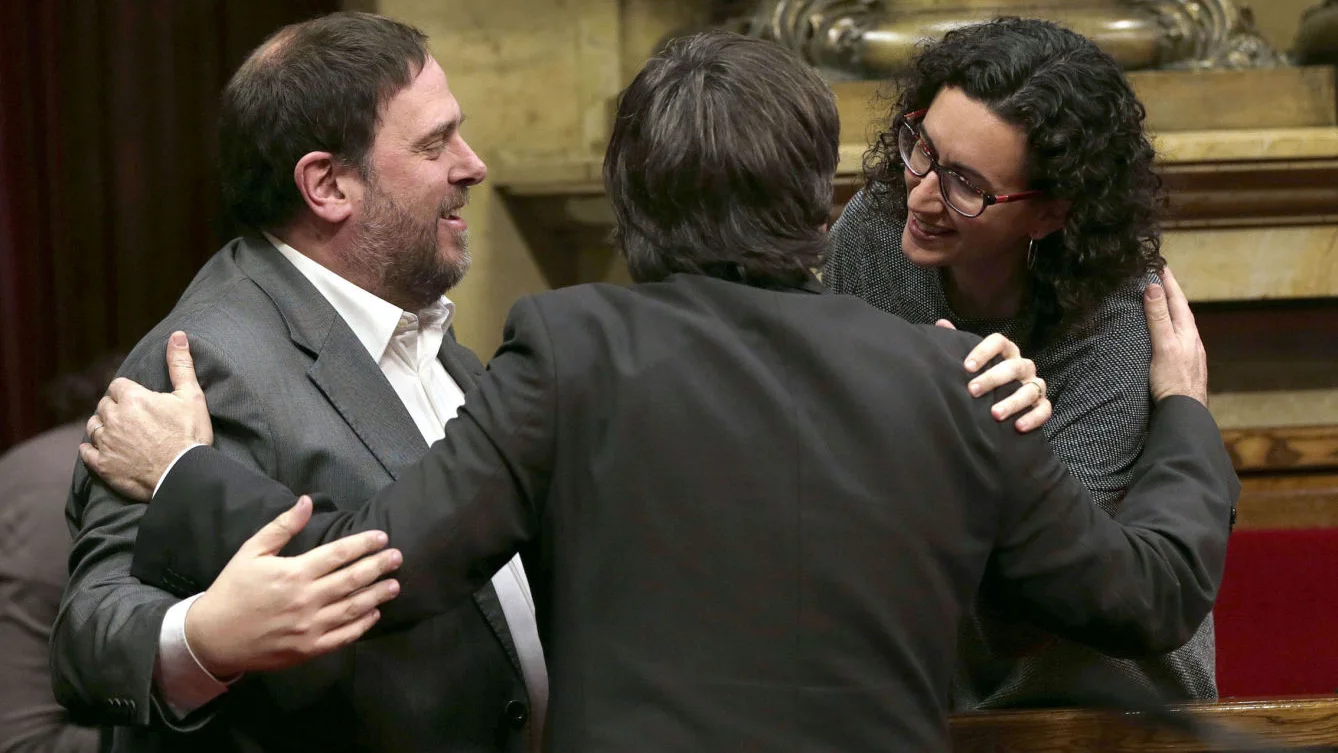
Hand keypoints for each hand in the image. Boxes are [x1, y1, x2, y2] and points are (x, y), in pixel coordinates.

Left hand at [80, 331, 214, 500]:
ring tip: (119, 433)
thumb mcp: (191, 396)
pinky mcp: (103, 465)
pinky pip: (86, 452)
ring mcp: (106, 442)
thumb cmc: (190, 435)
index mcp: (132, 398)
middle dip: (115, 409)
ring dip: (102, 427)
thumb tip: (177, 334)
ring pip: (93, 427)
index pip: (117, 386)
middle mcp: (113, 418)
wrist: (184, 474)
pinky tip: (102, 450)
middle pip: (104, 405)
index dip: (128, 392)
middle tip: (132, 418)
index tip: (140, 401)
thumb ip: (180, 364)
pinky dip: (91, 449)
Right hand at [185, 496, 402, 677]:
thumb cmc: (233, 589)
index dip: (364, 544)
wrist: (212, 637)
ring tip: (395, 585)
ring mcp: (309, 627)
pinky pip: (343, 636)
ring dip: (377, 595)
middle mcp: (306, 599)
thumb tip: (307, 501)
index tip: (382, 537)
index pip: (338, 554)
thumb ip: (282, 527)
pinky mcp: (309, 649)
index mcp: (294, 573)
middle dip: (379, 567)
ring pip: (353, 609)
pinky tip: (374, 614)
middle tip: (398, 558)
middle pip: (352, 580)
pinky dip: (362, 625)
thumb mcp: (252, 551)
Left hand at [937, 320, 1051, 432]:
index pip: (999, 342)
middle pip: (1014, 367)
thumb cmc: (982, 378)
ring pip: (1030, 389)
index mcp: (1006, 352)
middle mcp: (1023, 366)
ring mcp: (1034, 385)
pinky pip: (1044, 410)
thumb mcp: (970, 362)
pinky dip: (1033, 417)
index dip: (984, 351)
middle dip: (993, 378)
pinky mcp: (1041, 405)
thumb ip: (957, 342)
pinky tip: (1018, 426)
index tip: (966, 366)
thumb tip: (942, 323)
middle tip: (973, 390)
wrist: (997, 407)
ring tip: (995, 414)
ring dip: (1013, 402)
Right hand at [1145, 266, 1207, 404]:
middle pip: (1180, 311)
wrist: (1185, 413)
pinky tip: (1164, 336)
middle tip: (1159, 278)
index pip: (1177, 300)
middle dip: (1170, 294)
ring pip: (1180, 326)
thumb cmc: (1173, 381)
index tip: (1160, 265)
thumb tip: (1153, 287)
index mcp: (1187, 332)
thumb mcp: (1163, 346)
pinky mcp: (1184, 366)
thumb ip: (1158, 318)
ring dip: (1170, 311)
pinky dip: (1169, 329)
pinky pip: (1177, 339)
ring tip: (1159, 302)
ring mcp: (1190, 354)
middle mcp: (1191, 340)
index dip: (1168, 282)